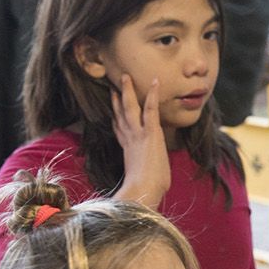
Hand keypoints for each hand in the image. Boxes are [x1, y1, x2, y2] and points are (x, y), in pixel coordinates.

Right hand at [112, 75, 169, 206]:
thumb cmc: (145, 192)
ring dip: (128, 91)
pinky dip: (153, 95)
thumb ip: (140, 180)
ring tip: (125, 77)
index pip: (120, 131)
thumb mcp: (142, 183)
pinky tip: (155, 82)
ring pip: (131, 107)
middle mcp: (130, 139)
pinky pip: (151, 108)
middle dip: (118, 100)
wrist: (144, 190)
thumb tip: (146, 189)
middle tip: (114, 87)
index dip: (116, 118)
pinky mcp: (150, 132)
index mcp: (128, 151)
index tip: (113, 110)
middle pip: (121, 116)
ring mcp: (138, 134)